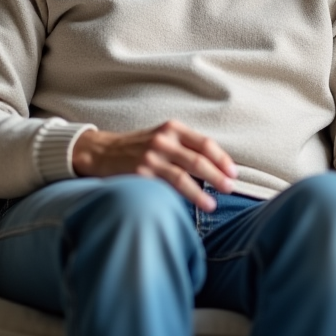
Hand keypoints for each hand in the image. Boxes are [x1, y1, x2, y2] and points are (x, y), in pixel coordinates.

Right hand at [72, 120, 237, 211]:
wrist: (101, 151)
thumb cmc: (139, 146)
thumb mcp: (163, 137)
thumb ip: (186, 147)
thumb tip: (216, 168)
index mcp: (173, 128)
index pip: (205, 143)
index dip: (222, 159)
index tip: (233, 173)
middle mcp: (163, 140)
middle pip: (198, 160)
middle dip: (218, 176)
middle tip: (230, 188)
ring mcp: (150, 157)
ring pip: (183, 177)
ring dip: (201, 193)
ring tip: (212, 205)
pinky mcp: (139, 174)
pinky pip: (164, 188)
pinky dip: (179, 198)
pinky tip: (188, 207)